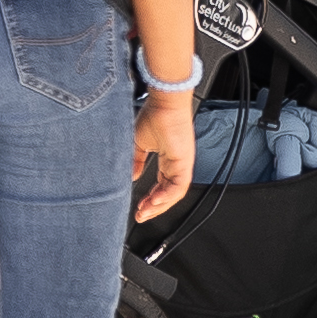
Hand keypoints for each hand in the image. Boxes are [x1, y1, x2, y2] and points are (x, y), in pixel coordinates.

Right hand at [132, 88, 196, 220]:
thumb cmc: (154, 114)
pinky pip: (179, 186)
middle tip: (141, 215)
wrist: (163, 101)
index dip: (151, 199)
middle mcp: (177, 164)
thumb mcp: (139, 143)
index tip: (140, 207)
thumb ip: (136, 161)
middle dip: (154, 207)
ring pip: (174, 193)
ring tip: (145, 211)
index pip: (161, 186)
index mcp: (167, 159)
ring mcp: (182, 164)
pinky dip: (167, 196)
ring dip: (159, 205)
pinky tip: (155, 200)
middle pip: (168, 194)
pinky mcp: (185, 162)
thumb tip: (131, 177)